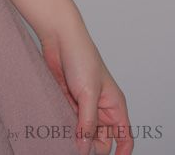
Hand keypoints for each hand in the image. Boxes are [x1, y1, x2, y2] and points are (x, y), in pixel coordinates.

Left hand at [39, 22, 133, 154]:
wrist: (58, 37)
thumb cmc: (80, 57)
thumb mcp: (87, 94)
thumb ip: (87, 123)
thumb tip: (85, 149)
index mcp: (114, 105)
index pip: (124, 137)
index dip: (120, 152)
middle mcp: (101, 107)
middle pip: (101, 138)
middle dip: (91, 146)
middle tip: (77, 147)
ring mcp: (84, 104)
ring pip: (83, 132)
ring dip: (75, 136)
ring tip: (65, 138)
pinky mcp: (68, 100)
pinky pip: (69, 121)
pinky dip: (64, 126)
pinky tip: (57, 129)